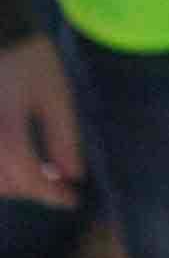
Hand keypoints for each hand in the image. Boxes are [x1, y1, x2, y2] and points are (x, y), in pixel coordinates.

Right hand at [0, 33, 80, 205]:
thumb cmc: (28, 58)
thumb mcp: (54, 94)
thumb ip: (63, 138)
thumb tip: (71, 176)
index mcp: (5, 133)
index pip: (28, 179)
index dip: (52, 194)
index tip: (72, 199)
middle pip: (3, 183)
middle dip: (30, 189)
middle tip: (56, 183)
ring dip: (10, 182)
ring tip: (35, 172)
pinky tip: (12, 161)